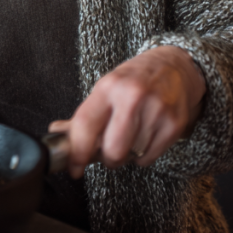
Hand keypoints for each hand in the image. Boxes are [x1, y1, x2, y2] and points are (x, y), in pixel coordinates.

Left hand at [48, 46, 205, 177]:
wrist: (174, 66)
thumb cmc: (136, 78)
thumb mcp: (107, 88)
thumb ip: (85, 114)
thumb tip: (58, 132)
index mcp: (108, 87)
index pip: (85, 125)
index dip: (77, 152)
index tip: (74, 166)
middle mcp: (132, 97)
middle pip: (112, 150)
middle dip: (107, 158)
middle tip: (108, 150)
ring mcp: (155, 111)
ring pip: (131, 156)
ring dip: (126, 155)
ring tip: (129, 136)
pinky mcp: (173, 124)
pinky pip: (150, 158)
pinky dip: (143, 156)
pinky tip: (144, 137)